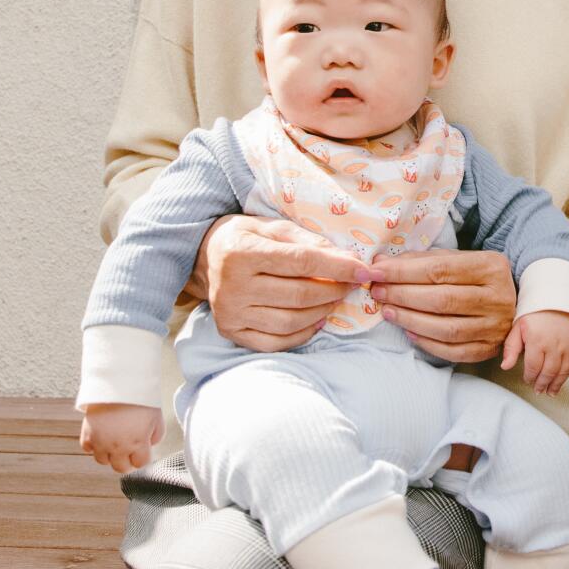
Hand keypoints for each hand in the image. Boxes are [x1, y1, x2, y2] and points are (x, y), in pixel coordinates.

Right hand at [80, 403, 162, 472]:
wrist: (118, 383)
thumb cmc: (139, 397)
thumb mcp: (156, 418)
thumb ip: (156, 436)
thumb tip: (150, 444)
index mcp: (137, 443)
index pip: (140, 464)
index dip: (142, 458)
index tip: (142, 452)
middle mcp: (118, 446)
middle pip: (121, 468)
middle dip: (126, 461)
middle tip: (129, 452)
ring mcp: (101, 442)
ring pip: (102, 461)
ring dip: (109, 455)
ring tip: (114, 443)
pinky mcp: (87, 434)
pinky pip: (88, 449)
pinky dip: (94, 446)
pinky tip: (101, 437)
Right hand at [200, 215, 365, 352]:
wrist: (202, 258)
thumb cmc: (245, 237)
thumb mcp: (272, 227)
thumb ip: (307, 240)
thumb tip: (346, 258)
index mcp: (242, 252)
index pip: (302, 262)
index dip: (338, 267)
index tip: (366, 270)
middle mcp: (232, 286)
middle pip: (299, 295)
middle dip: (335, 290)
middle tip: (353, 283)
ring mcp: (230, 313)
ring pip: (290, 322)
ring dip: (322, 311)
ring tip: (336, 298)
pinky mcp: (231, 331)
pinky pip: (275, 342)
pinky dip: (303, 334)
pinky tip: (317, 319)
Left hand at [368, 249, 516, 362]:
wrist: (514, 302)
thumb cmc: (476, 278)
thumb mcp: (457, 260)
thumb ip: (421, 260)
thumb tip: (381, 262)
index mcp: (491, 267)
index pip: (439, 269)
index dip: (403, 272)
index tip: (376, 272)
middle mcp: (498, 297)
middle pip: (441, 299)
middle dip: (402, 295)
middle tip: (378, 292)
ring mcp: (495, 326)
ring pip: (446, 328)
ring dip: (410, 320)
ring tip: (387, 311)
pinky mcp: (489, 348)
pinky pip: (453, 351)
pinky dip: (426, 343)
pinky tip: (408, 332)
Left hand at [502, 310, 568, 394]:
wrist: (558, 300)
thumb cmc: (535, 314)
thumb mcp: (518, 327)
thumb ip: (511, 348)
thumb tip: (505, 367)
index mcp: (537, 340)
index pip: (533, 366)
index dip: (530, 376)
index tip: (528, 380)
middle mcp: (555, 344)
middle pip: (548, 372)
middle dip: (542, 384)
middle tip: (538, 390)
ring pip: (563, 371)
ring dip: (556, 384)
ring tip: (550, 392)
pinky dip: (568, 374)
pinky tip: (561, 380)